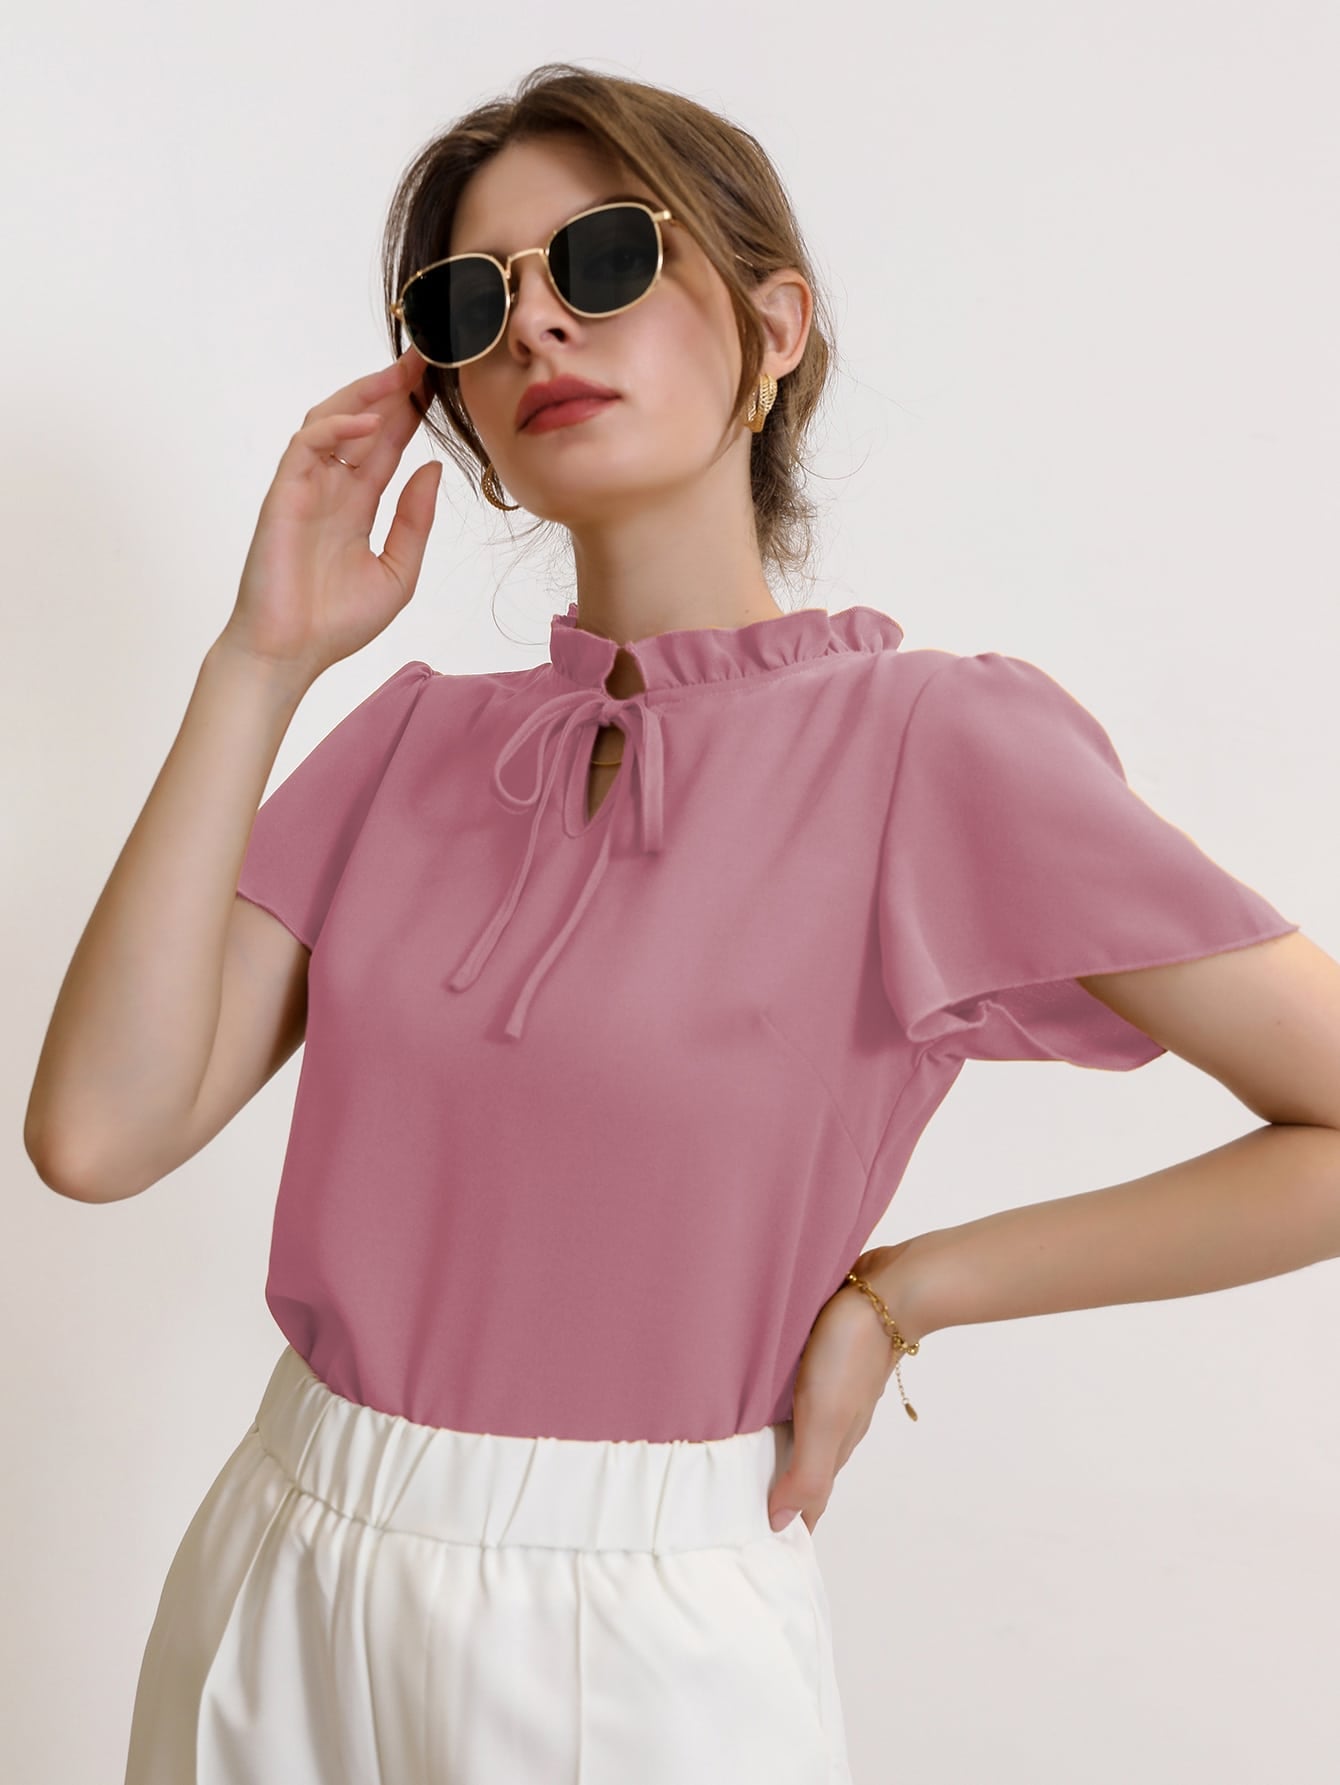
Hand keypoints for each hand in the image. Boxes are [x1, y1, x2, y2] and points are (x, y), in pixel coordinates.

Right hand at [222, 344, 442, 685]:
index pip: (386, 446)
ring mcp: (304, 487)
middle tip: (427, 361)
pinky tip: (369, 425)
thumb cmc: (335, 622)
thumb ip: (415, 521)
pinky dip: (336, 429)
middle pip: (361, 423)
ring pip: (330, 422)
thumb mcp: (397, 572)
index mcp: (356, 505)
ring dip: (364, 396)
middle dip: (392, 390)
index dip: (410, 413)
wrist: (289, 653)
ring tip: (401, 377)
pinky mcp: (283, 494)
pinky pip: (306, 446)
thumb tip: (432, 469)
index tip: (440, 386)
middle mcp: (330, 489)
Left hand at [767, 1243, 923, 1535]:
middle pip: (805, 1466)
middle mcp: (836, 1421)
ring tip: (741, 1461)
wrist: (888, 1290)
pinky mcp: (826, 1358)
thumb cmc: (853, 1352)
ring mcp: (834, 1389)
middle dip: (780, 1491)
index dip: (788, 1524)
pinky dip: (778, 1408)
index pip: (811, 1498)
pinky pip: (799, 1393)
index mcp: (836, 1444)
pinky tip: (761, 1399)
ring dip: (776, 1447)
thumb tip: (780, 1524)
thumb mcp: (824, 1418)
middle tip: (741, 1509)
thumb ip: (806, 1471)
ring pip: (803, 1430)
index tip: (759, 1548)